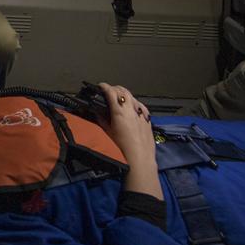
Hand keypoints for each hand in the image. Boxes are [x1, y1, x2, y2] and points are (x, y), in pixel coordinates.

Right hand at [97, 83, 161, 200]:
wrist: (140, 158)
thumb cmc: (121, 148)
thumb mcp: (108, 132)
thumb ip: (102, 119)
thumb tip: (97, 112)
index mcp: (119, 111)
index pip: (111, 93)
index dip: (105, 87)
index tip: (100, 86)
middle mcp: (131, 109)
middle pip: (123, 91)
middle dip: (115, 88)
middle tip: (108, 90)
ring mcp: (141, 113)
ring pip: (133, 97)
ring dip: (125, 94)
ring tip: (119, 96)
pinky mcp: (148, 119)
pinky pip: (141, 105)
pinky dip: (135, 102)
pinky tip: (134, 106)